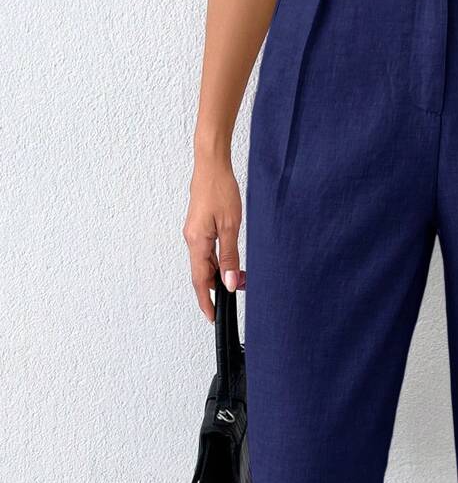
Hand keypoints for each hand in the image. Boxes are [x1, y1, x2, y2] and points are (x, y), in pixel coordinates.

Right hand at [183, 155, 244, 321]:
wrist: (211, 165)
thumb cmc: (220, 189)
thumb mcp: (230, 226)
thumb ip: (229, 257)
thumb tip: (228, 282)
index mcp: (196, 242)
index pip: (200, 280)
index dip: (206, 301)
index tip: (212, 317)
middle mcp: (192, 239)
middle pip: (203, 273)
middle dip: (219, 287)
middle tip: (238, 293)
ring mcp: (195, 233)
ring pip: (207, 262)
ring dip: (221, 273)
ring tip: (241, 278)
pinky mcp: (200, 227)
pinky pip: (208, 251)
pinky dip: (220, 260)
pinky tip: (232, 262)